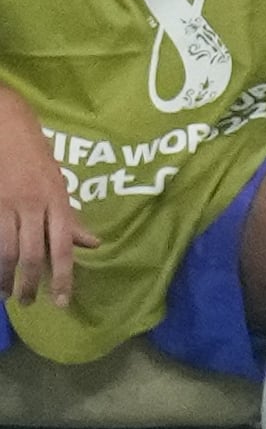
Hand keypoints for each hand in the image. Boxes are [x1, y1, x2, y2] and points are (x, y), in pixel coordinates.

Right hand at [0, 88, 98, 308]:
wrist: (5, 125)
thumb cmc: (35, 157)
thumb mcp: (59, 185)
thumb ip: (70, 218)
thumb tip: (93, 243)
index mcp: (57, 202)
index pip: (64, 247)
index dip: (64, 277)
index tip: (62, 302)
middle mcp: (33, 205)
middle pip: (33, 254)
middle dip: (31, 284)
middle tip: (29, 303)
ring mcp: (7, 205)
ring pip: (7, 251)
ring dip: (6, 277)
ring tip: (6, 294)